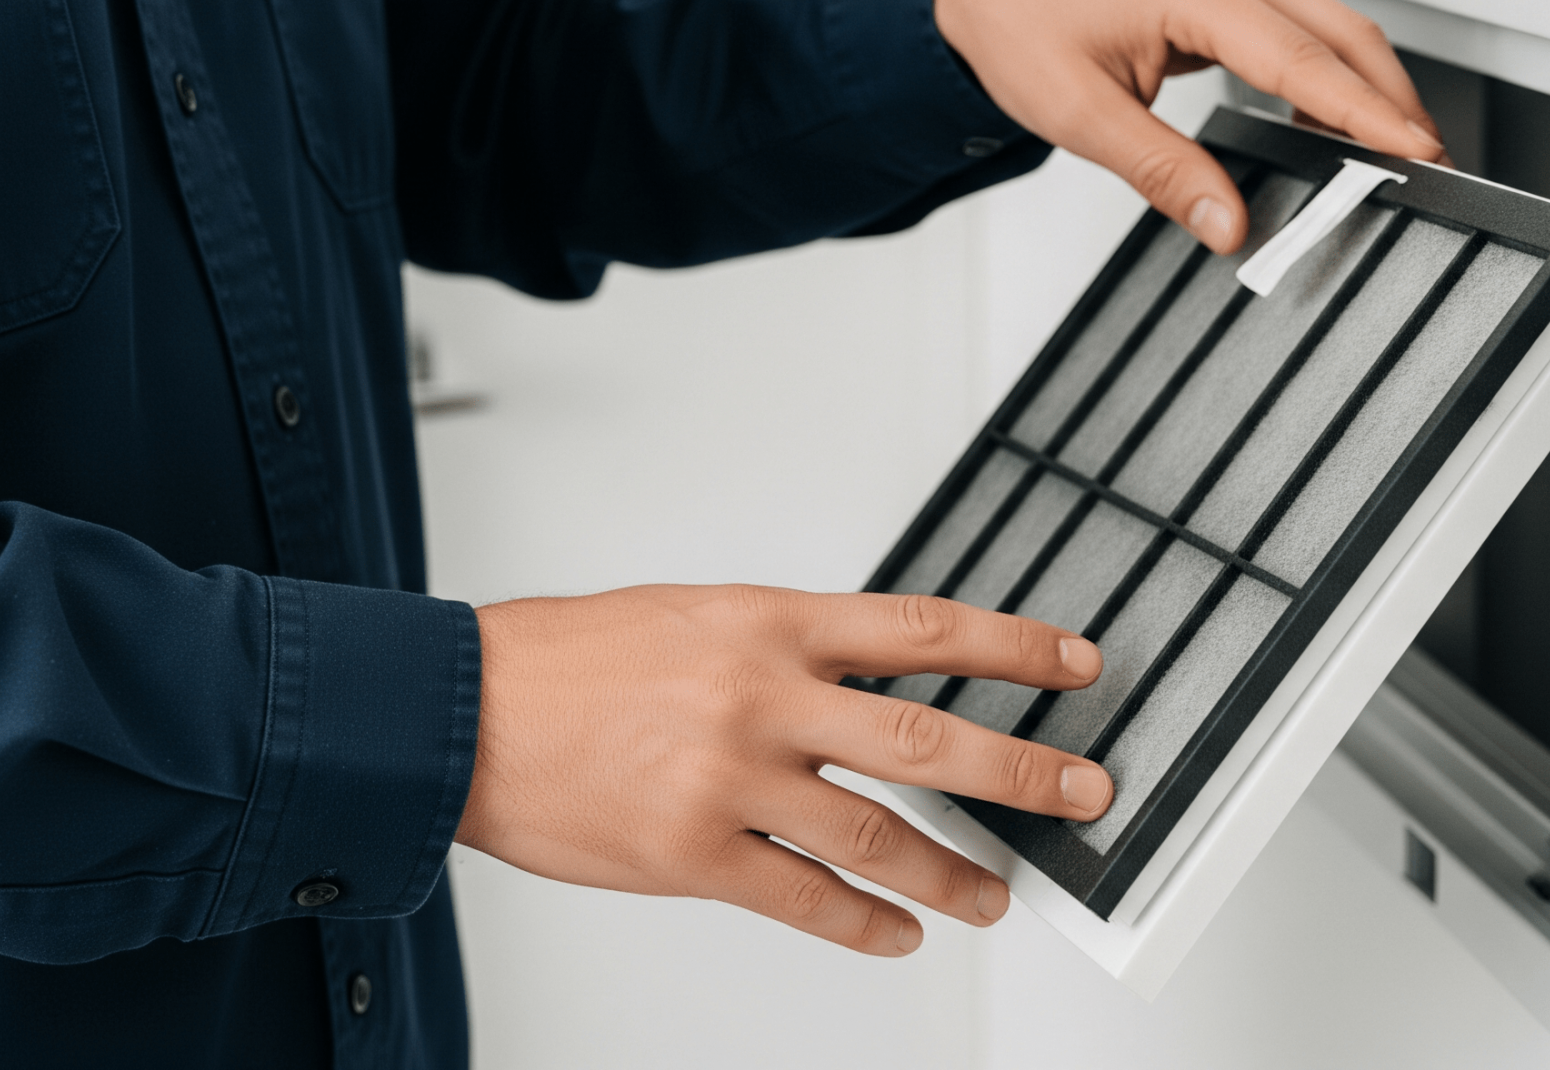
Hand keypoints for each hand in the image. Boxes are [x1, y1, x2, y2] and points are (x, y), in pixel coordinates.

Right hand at [453, 584, 1110, 955]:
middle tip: (1085, 794)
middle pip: (927, 740)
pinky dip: (864, 924)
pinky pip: (804, 899)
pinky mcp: (692, 855)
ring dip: (952, 872)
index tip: (1077, 664)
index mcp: (769, 623)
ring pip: (876, 836)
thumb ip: (790, 646)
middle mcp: (762, 696)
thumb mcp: (697, 616)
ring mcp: (729, 780)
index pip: (922, 630)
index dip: (1014, 648)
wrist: (464, 712)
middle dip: (1023, 772)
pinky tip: (899, 933)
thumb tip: (878, 678)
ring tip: (997, 894)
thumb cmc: (573, 660)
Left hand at [934, 0, 1444, 251]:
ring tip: (1388, 157)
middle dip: (1392, 102)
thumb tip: (1225, 222)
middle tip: (1428, 169)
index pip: (1304, 58)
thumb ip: (1159, 170)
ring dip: (1364, 88)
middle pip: (1342, 35)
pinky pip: (1297, 29)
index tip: (1415, 153)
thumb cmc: (1016, 23)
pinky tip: (1326, 125)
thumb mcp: (1077, 113)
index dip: (1365, 112)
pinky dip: (1325, 76)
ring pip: (1328, 28)